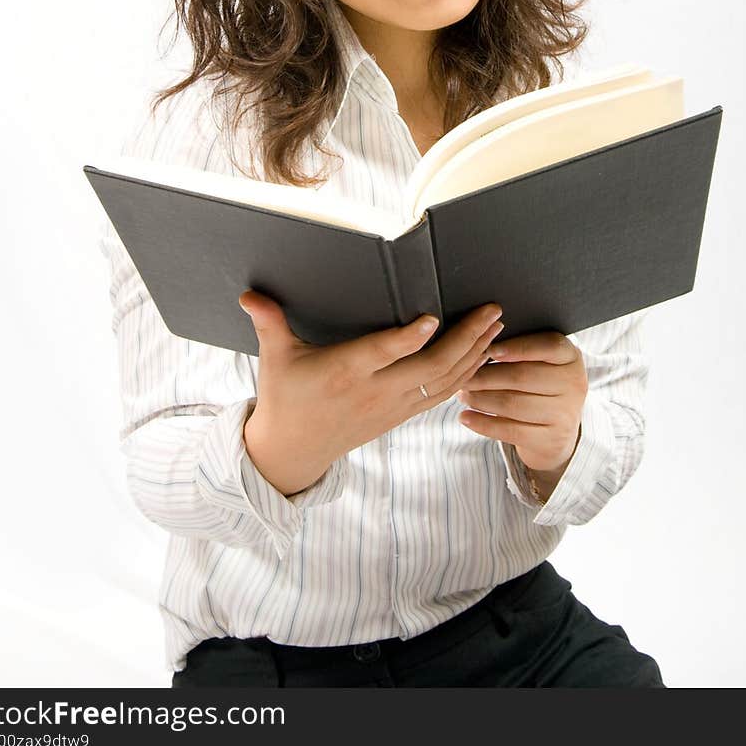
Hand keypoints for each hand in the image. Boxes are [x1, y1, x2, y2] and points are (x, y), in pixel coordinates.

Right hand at [238, 292, 504, 496]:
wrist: (293, 452)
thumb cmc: (285, 396)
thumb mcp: (274, 359)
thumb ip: (269, 322)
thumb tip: (248, 293)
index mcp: (345, 373)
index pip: (382, 354)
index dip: (408, 339)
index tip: (432, 319)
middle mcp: (375, 391)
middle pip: (429, 368)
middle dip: (465, 340)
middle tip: (491, 311)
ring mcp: (393, 407)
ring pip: (444, 382)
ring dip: (474, 355)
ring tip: (497, 326)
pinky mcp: (401, 415)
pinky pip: (442, 395)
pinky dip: (467, 376)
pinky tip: (484, 356)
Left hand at [455, 329, 587, 476]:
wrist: (557, 427)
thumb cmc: (541, 381)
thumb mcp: (542, 360)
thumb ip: (522, 348)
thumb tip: (482, 340)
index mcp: (570, 356)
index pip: (548, 346)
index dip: (518, 347)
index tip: (490, 348)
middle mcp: (573, 384)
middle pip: (523, 376)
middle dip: (486, 376)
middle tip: (463, 375)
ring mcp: (564, 414)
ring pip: (513, 404)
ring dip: (481, 398)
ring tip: (462, 393)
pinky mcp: (551, 440)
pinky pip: (511, 430)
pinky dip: (483, 423)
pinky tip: (465, 417)